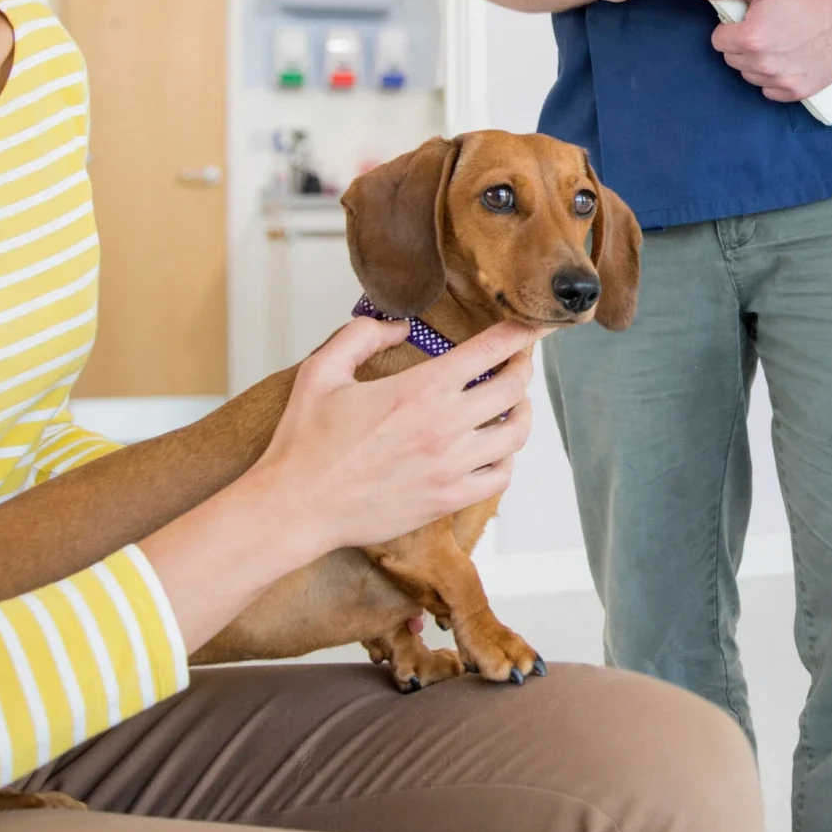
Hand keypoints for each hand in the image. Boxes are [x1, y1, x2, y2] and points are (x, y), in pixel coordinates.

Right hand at [240, 315, 539, 556]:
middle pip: (515, 388)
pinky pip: (501, 476)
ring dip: (522, 411)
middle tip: (517, 360)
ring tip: (513, 403)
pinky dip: (506, 457)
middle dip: (522, 366)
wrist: (297, 506)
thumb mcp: (322, 371)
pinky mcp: (448, 499)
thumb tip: (400, 326)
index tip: (534, 325)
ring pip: (516, 433)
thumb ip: (361, 335)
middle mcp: (445, 426)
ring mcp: (451, 467)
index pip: (491, 349)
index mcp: (421, 389)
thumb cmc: (306, 444)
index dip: (521, 332)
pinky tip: (494, 448)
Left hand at [692, 0, 831, 101]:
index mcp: (751, 37)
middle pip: (732, 59)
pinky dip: (774, 77)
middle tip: (765, 29)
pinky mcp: (797, 91)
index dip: (730, 29)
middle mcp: (763, 63)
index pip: (718, 41)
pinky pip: (769, 90)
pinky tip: (787, 59)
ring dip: (756, 62)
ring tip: (778, 43)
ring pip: (749, 75)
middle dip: (742, 45)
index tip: (747, 21)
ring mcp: (781, 80)